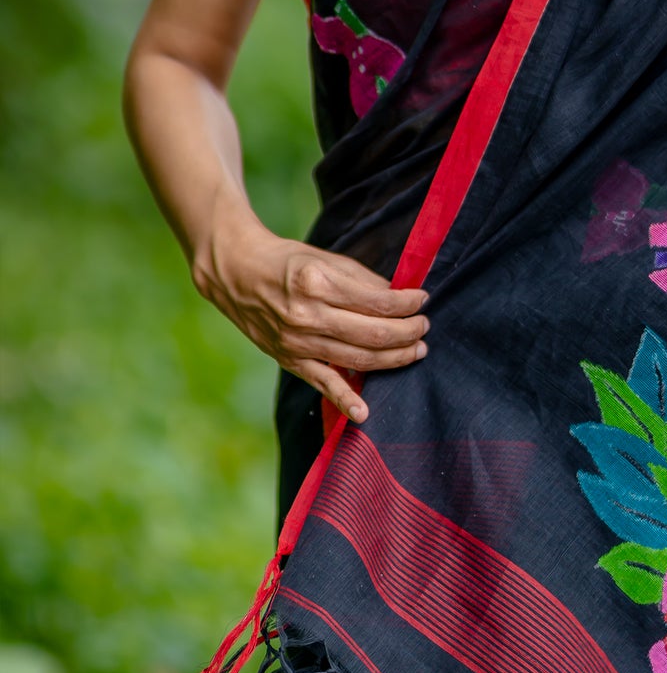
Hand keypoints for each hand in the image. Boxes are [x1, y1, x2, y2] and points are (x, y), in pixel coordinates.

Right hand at [195, 206, 428, 421]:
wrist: (237, 274)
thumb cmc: (288, 262)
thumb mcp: (326, 259)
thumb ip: (364, 280)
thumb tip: (400, 297)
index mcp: (319, 282)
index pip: (378, 301)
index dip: (408, 303)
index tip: (422, 299)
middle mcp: (307, 314)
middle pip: (374, 333)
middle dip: (408, 332)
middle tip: (424, 327)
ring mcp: (297, 341)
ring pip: (358, 358)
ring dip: (394, 358)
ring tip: (416, 351)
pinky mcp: (289, 360)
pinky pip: (322, 383)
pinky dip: (345, 400)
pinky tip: (364, 413)